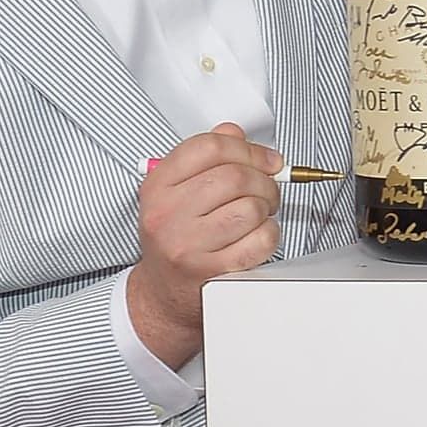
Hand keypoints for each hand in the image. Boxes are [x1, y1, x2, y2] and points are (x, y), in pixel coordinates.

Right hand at [128, 123, 282, 368]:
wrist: (163, 295)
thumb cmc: (176, 238)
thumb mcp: (175, 192)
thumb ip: (203, 158)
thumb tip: (235, 132)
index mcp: (157, 186)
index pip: (209, 147)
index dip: (248, 148)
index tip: (267, 159)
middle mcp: (167, 214)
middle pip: (234, 176)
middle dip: (264, 180)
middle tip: (268, 189)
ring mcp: (187, 245)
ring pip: (250, 207)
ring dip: (267, 208)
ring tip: (260, 214)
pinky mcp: (211, 271)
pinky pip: (260, 239)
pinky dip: (269, 234)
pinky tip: (257, 236)